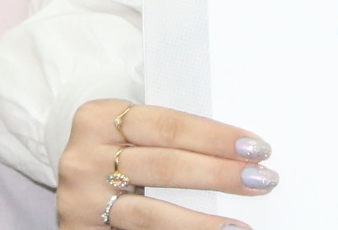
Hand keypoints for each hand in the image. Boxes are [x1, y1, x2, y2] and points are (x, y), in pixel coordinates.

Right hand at [56, 99, 276, 229]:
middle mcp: (83, 157)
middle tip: (261, 180)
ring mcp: (80, 200)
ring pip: (151, 213)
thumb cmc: (119, 153)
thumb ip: (170, 138)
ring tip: (239, 226)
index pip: (167, 125)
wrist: (76, 187)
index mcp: (98, 118)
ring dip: (201, 223)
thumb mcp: (133, 134)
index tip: (256, 148)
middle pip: (164, 166)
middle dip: (218, 175)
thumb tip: (240, 153)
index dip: (215, 138)